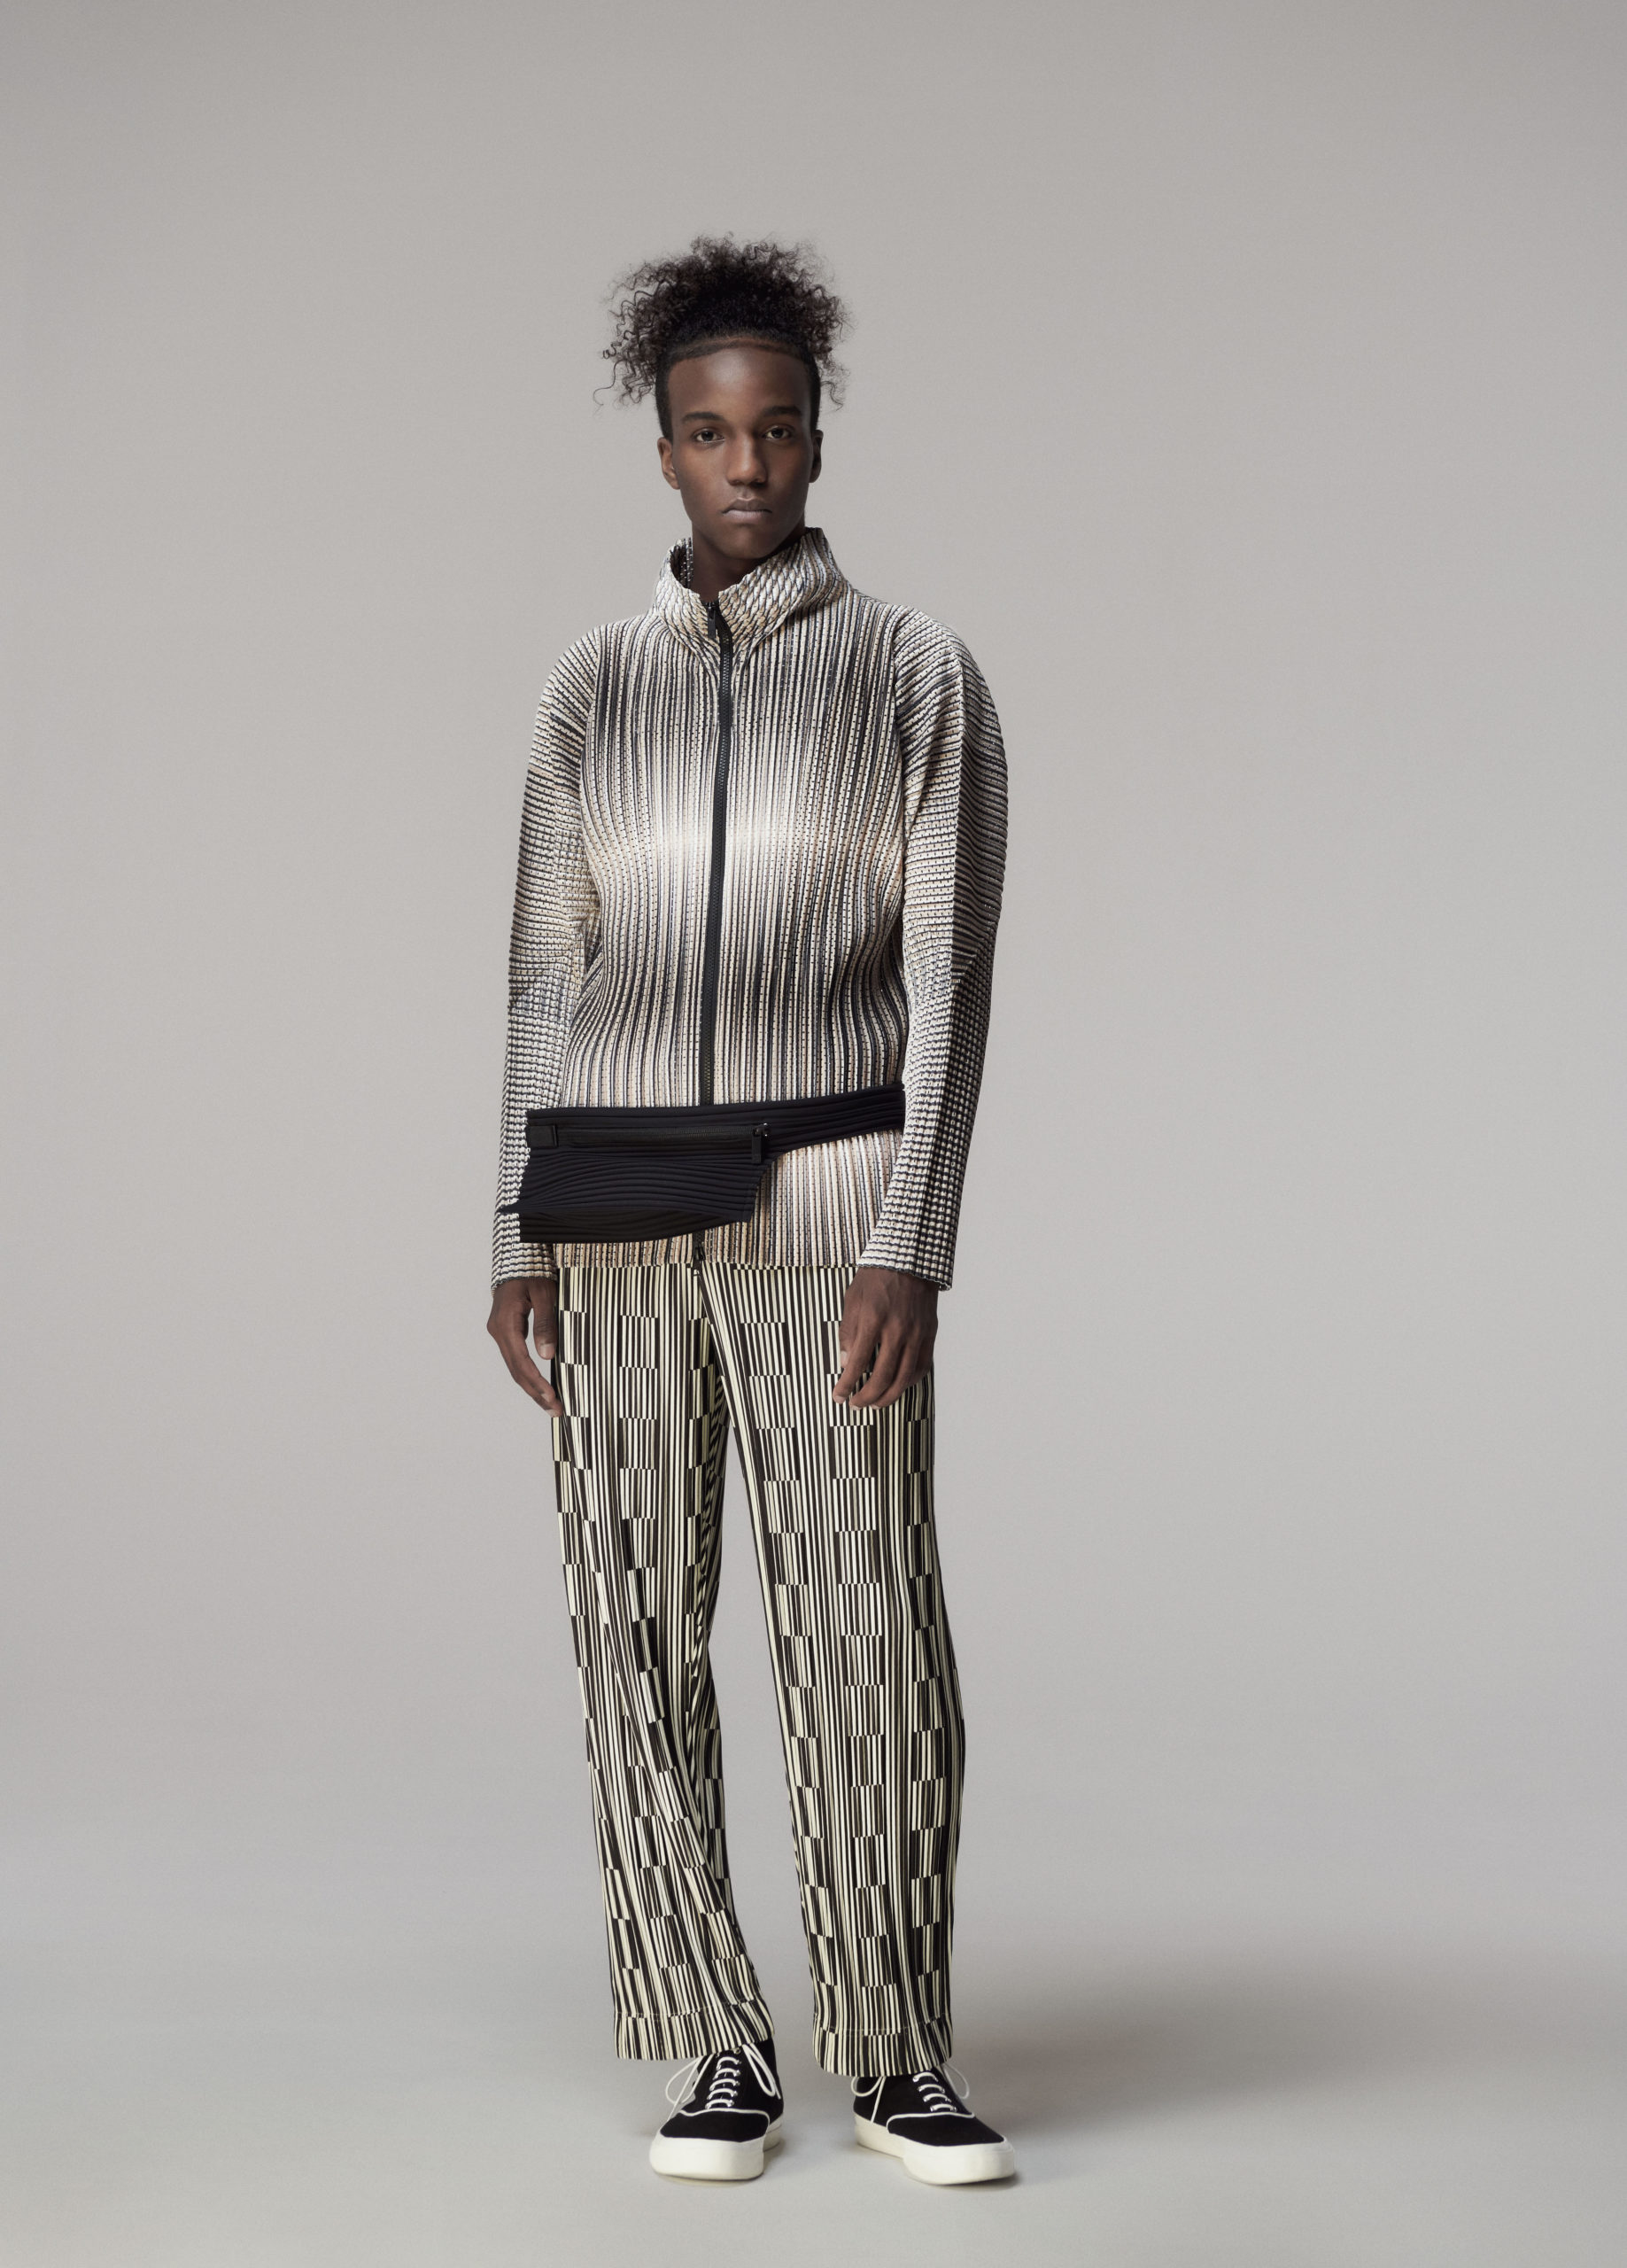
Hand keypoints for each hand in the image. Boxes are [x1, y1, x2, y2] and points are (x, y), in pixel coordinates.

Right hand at [487, 1276, 563, 1413]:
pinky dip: (528, 1375)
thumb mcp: (544, 1294)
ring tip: (550, 1405)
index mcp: (505, 1324)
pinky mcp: (505, 1332)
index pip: (521, 1362)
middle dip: (536, 1393)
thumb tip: (547, 1356)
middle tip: (555, 1411)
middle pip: (516, 1371)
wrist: (518, 1259)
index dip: (537, 1383)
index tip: (553, 1398)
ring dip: (531, 1388)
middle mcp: (498, 1332)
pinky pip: (515, 1359)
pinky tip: (540, 1386)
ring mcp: (499, 1333)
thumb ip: (545, 1324)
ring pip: (514, 1368)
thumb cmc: (533, 1273)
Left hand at [833, 1266, 937, 1411]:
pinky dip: (910, 1382)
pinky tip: (898, 1386)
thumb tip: (847, 1362)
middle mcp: (897, 1329)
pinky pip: (922, 1366)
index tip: (838, 1396)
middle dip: (866, 1397)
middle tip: (855, 1405)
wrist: (910, 1257)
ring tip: (875, 1404)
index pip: (857, 1363)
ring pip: (904, 1377)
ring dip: (888, 1396)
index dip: (846, 1385)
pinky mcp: (929, 1333)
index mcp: (873, 1319)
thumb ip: (848, 1332)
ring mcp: (916, 1333)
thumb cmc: (876, 1276)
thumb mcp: (852, 1300)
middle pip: (882, 1377)